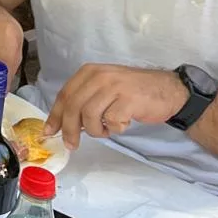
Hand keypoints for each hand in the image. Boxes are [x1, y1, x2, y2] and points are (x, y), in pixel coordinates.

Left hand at [44, 64, 188, 149]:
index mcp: (89, 72)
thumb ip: (85, 100)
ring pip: (89, 116)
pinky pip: (111, 121)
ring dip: (95, 130)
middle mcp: (99, 76)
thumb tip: (63, 123)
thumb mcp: (104, 89)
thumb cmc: (133, 92)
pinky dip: (115, 129)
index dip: (55, 116)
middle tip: (72, 145)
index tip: (49, 132)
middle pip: (73, 107)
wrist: (168, 90)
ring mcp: (114, 87)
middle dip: (69, 130)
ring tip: (106, 130)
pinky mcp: (128, 100)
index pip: (64, 95)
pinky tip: (122, 124)